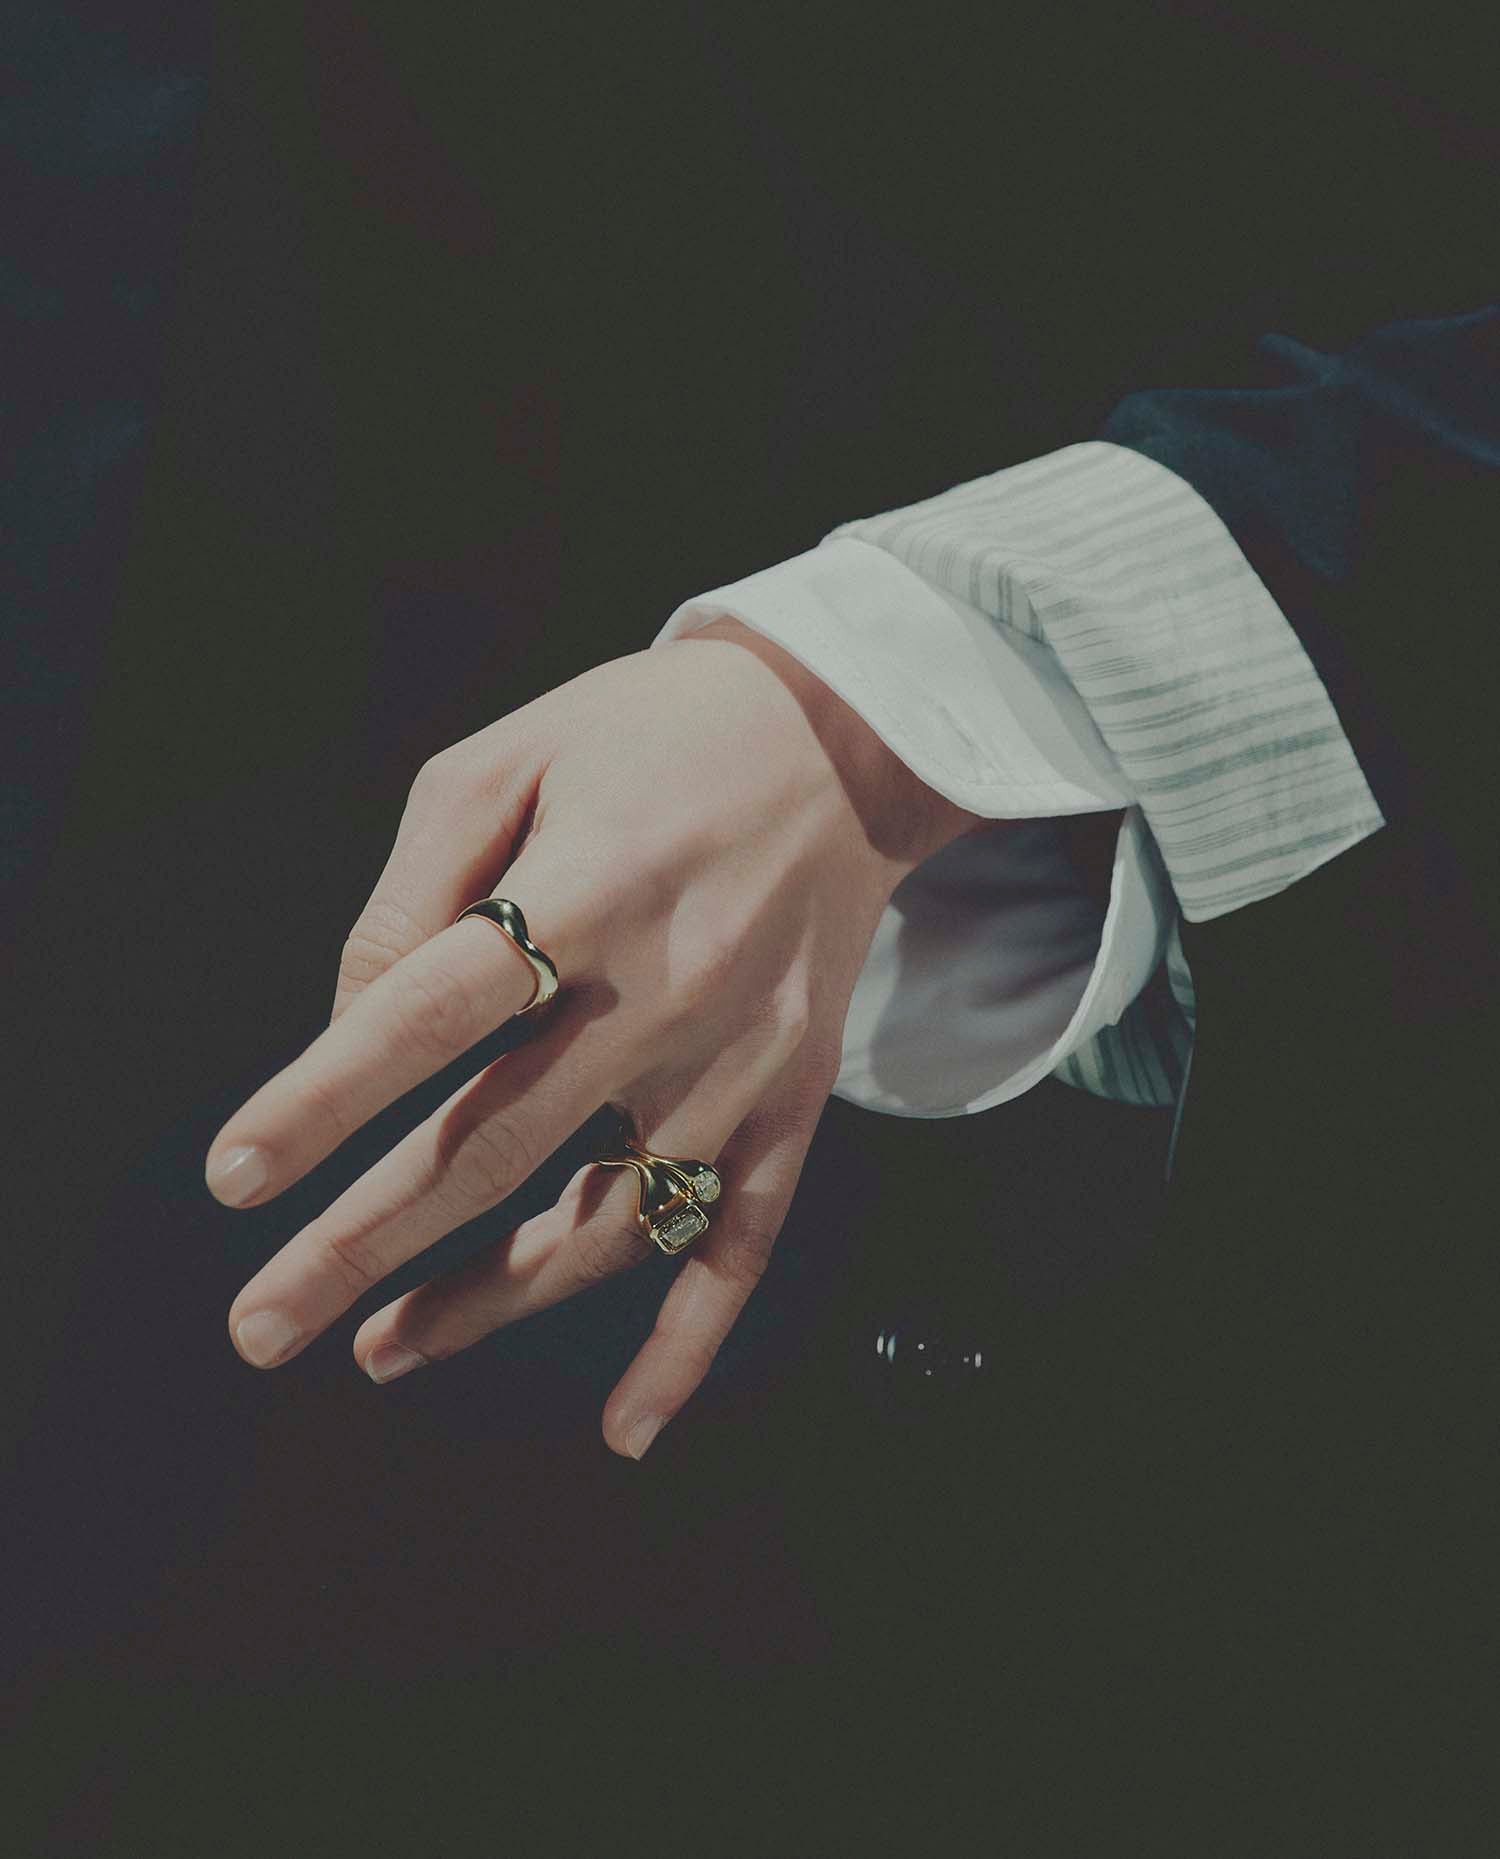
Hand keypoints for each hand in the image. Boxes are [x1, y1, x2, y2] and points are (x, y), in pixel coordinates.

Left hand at [207, 616, 981, 1455]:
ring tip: (381, 1348)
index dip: (323, 1101)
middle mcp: (667, 991)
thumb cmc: (650, 736)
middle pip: (496, 1146)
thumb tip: (353, 1027)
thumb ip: (414, 891)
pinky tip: (625, 1429)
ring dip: (487, 1302)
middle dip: (364, 1245)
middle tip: (260, 1324)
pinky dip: (686, 1348)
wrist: (843, 739)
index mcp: (584, 890)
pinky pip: (741, 1246)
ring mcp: (739, 1062)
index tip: (236, 1178)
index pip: (427, 1015)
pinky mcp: (793, 1100)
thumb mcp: (508, 759)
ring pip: (605, 1222)